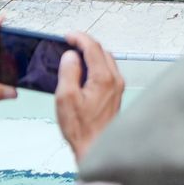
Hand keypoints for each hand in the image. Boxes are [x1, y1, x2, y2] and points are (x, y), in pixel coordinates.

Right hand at [55, 32, 124, 161]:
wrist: (97, 148)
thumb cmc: (82, 129)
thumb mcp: (66, 98)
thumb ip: (68, 73)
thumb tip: (71, 56)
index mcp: (104, 78)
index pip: (93, 48)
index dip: (79, 38)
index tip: (68, 36)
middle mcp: (115, 80)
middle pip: (102, 51)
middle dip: (86, 44)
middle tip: (70, 43)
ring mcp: (117, 87)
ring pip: (106, 61)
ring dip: (92, 54)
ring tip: (75, 55)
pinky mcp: (116, 95)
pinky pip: (107, 71)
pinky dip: (96, 65)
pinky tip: (85, 72)